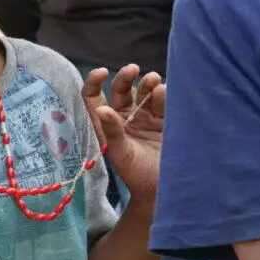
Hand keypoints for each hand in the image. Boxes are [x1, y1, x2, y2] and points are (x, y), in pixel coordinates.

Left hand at [83, 65, 164, 199]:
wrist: (165, 190)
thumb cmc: (138, 176)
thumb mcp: (122, 155)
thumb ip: (113, 133)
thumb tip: (103, 109)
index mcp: (107, 124)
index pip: (93, 97)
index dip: (94, 82)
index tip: (102, 72)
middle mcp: (125, 117)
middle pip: (121, 89)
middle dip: (126, 76)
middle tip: (134, 69)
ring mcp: (145, 117)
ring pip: (144, 92)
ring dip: (148, 83)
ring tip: (155, 81)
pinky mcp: (165, 120)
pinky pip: (163, 102)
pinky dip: (164, 94)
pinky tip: (166, 91)